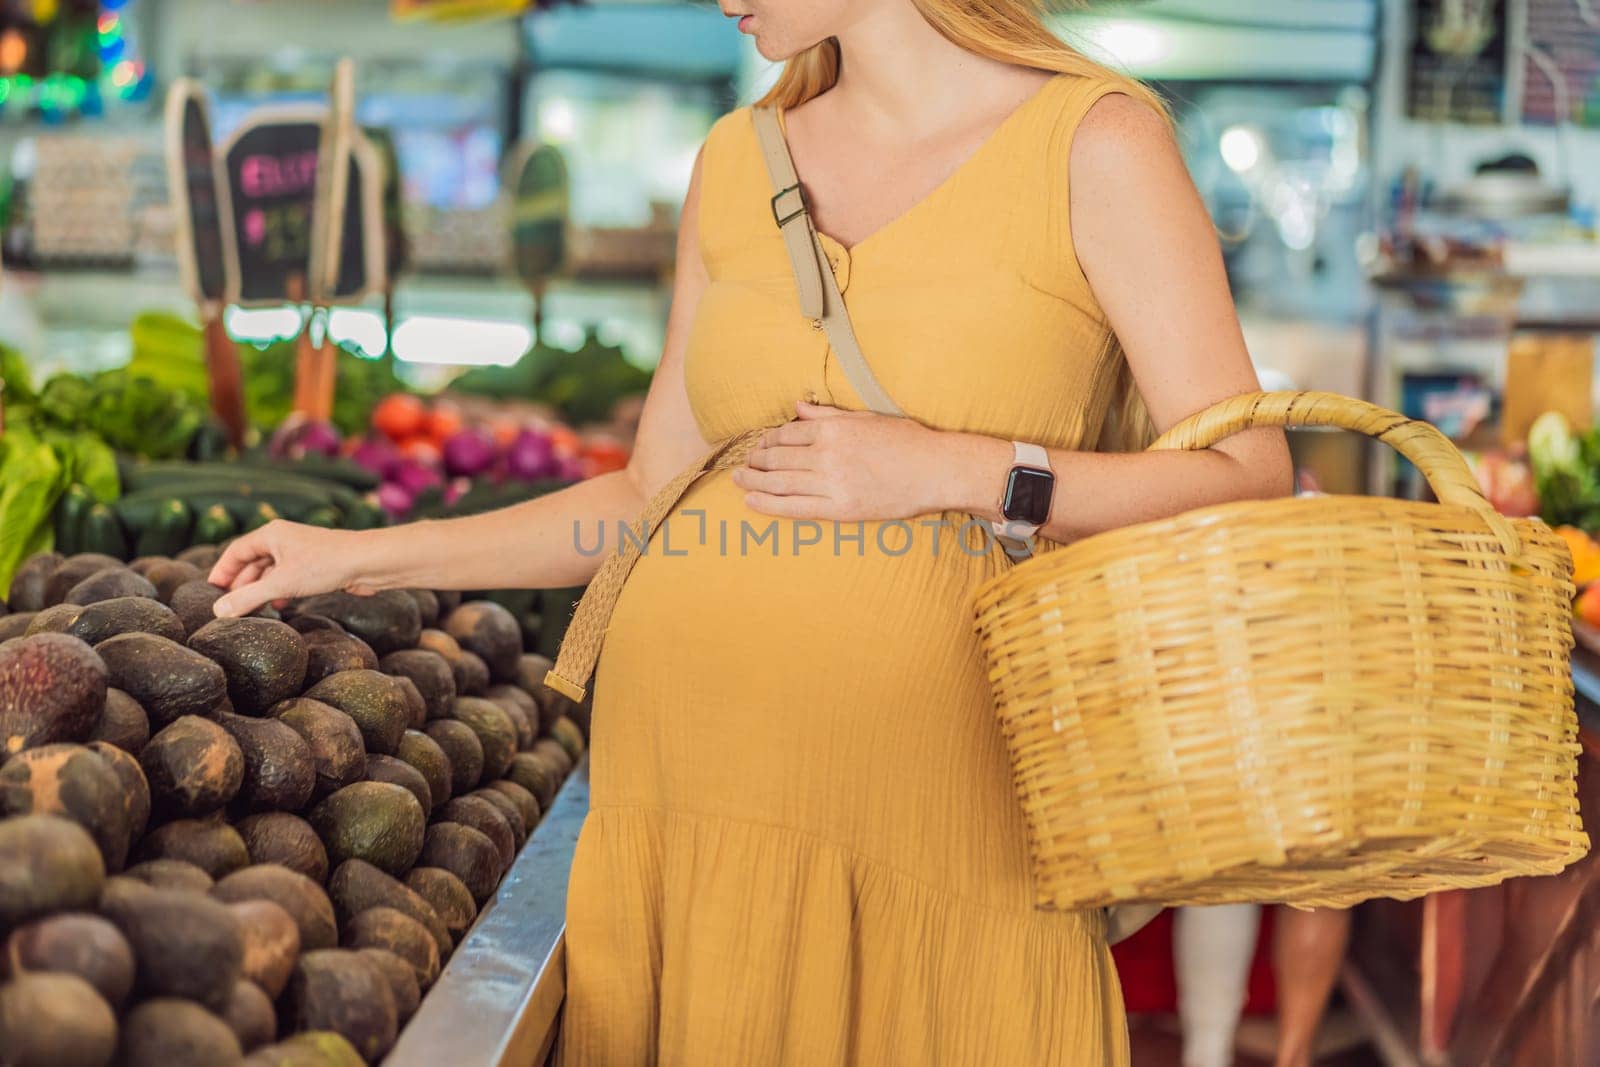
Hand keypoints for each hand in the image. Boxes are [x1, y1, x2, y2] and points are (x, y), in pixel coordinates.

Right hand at [207, 521, 370, 617]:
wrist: (369, 562)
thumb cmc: (326, 565)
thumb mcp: (281, 584)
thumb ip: (248, 598)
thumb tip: (218, 611)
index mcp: (271, 534)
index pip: (236, 551)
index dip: (222, 571)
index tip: (211, 590)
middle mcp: (284, 539)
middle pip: (253, 561)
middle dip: (241, 583)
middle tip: (229, 606)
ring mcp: (301, 552)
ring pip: (272, 571)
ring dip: (260, 590)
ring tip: (250, 610)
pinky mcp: (316, 566)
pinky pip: (289, 578)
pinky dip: (280, 591)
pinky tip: (278, 606)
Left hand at [730, 400, 955, 520]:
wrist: (936, 470)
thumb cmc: (906, 441)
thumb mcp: (866, 418)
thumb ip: (828, 413)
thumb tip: (797, 407)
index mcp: (833, 428)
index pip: (787, 434)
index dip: (767, 441)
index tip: (758, 446)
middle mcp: (827, 454)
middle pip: (777, 458)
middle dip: (755, 461)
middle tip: (742, 465)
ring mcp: (831, 483)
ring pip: (779, 482)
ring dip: (753, 481)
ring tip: (738, 481)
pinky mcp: (839, 509)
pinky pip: (794, 507)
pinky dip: (767, 504)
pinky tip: (751, 502)